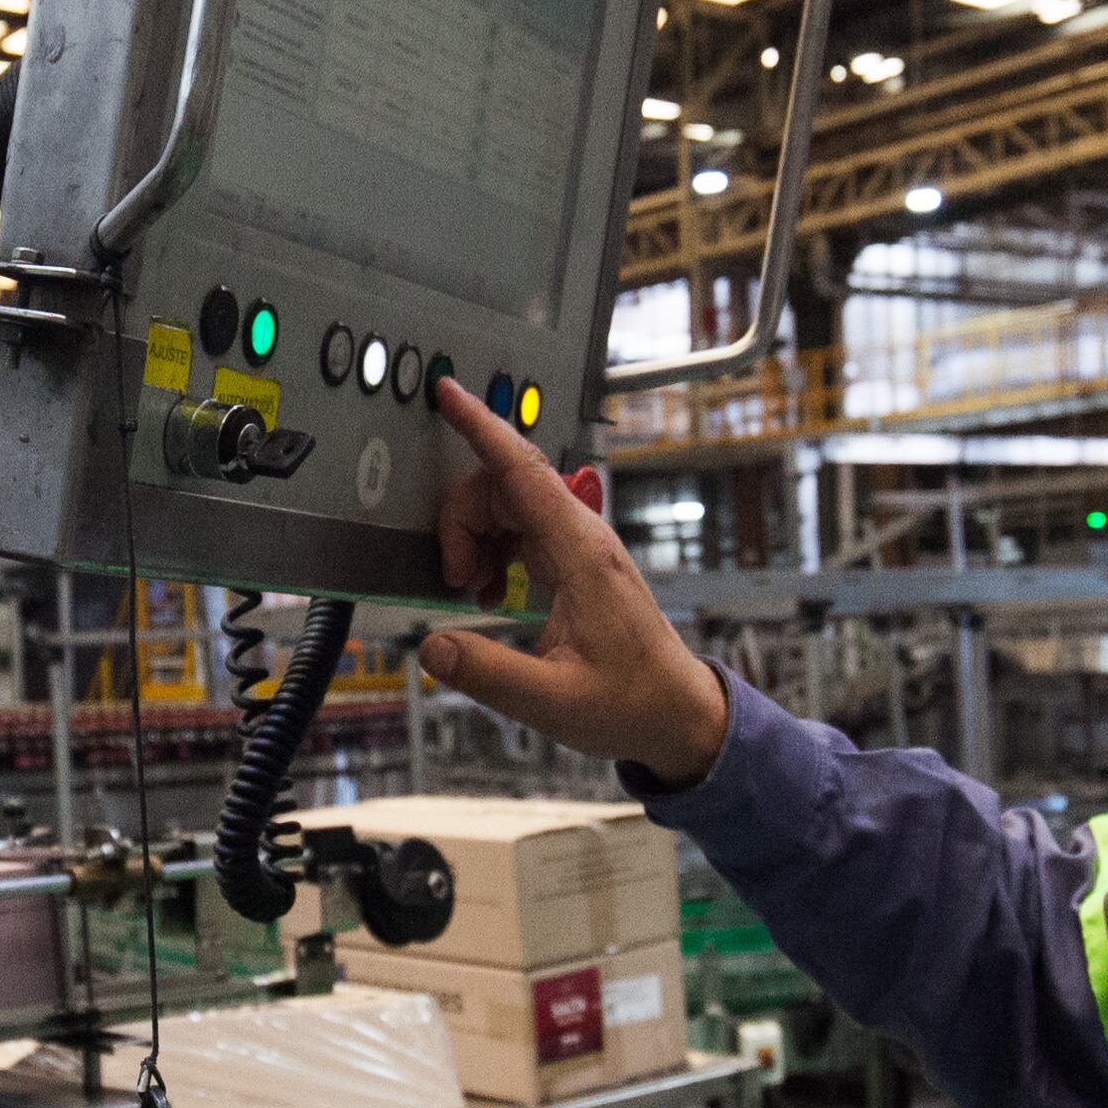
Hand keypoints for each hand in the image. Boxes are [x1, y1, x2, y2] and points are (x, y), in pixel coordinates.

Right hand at [414, 377, 729, 782]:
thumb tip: (431, 648)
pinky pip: (519, 531)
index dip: (482, 427)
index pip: (523, 471)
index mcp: (581, 554)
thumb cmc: (631, 703)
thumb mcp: (553, 702)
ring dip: (473, 537)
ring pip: (507, 507)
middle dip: (461, 520)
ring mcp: (579, 547)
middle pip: (503, 487)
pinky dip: (490, 551)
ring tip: (468, 589)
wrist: (677, 714)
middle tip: (453, 578)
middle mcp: (581, 538)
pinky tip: (485, 592)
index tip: (447, 393)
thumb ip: (488, 674)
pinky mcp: (574, 563)